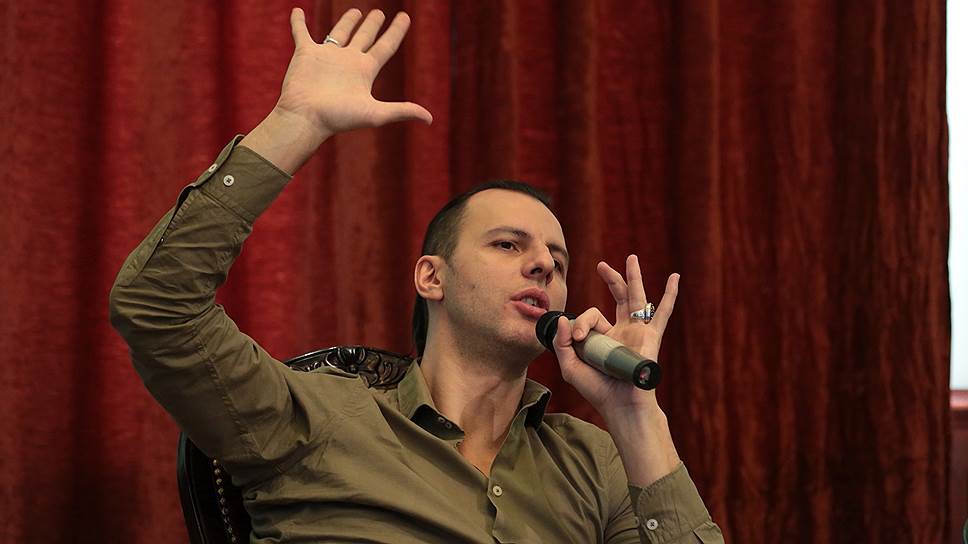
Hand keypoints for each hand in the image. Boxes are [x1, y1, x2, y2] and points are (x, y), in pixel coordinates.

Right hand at [276, 8, 432, 137]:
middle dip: (372, 24)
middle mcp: (348, 61)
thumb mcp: (375, 114)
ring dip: (346, 21)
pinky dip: (298, 23)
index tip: (405, 17)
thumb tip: (430, 119)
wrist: (307, 118)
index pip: (386, 46)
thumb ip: (401, 111)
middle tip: (379, 13)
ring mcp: (327, 57)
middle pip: (364, 37)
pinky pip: (301, 33)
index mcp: (365, 70)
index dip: (397, 31)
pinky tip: (297, 11)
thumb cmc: (339, 118)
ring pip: (339, 33)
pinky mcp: (305, 54)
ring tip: (356, 11)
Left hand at [551, 255, 679, 418]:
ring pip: (637, 298)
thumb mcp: (570, 365)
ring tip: (631, 258)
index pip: (591, 316)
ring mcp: (638, 332)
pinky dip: (670, 295)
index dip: (582, 322)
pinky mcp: (651, 337)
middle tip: (601, 265)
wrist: (620, 404)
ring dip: (634, 277)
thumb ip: (562, 342)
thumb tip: (564, 318)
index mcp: (604, 336)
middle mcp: (622, 331)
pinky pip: (663, 312)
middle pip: (618, 297)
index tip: (579, 337)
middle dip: (611, 279)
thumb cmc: (597, 389)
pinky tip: (675, 277)